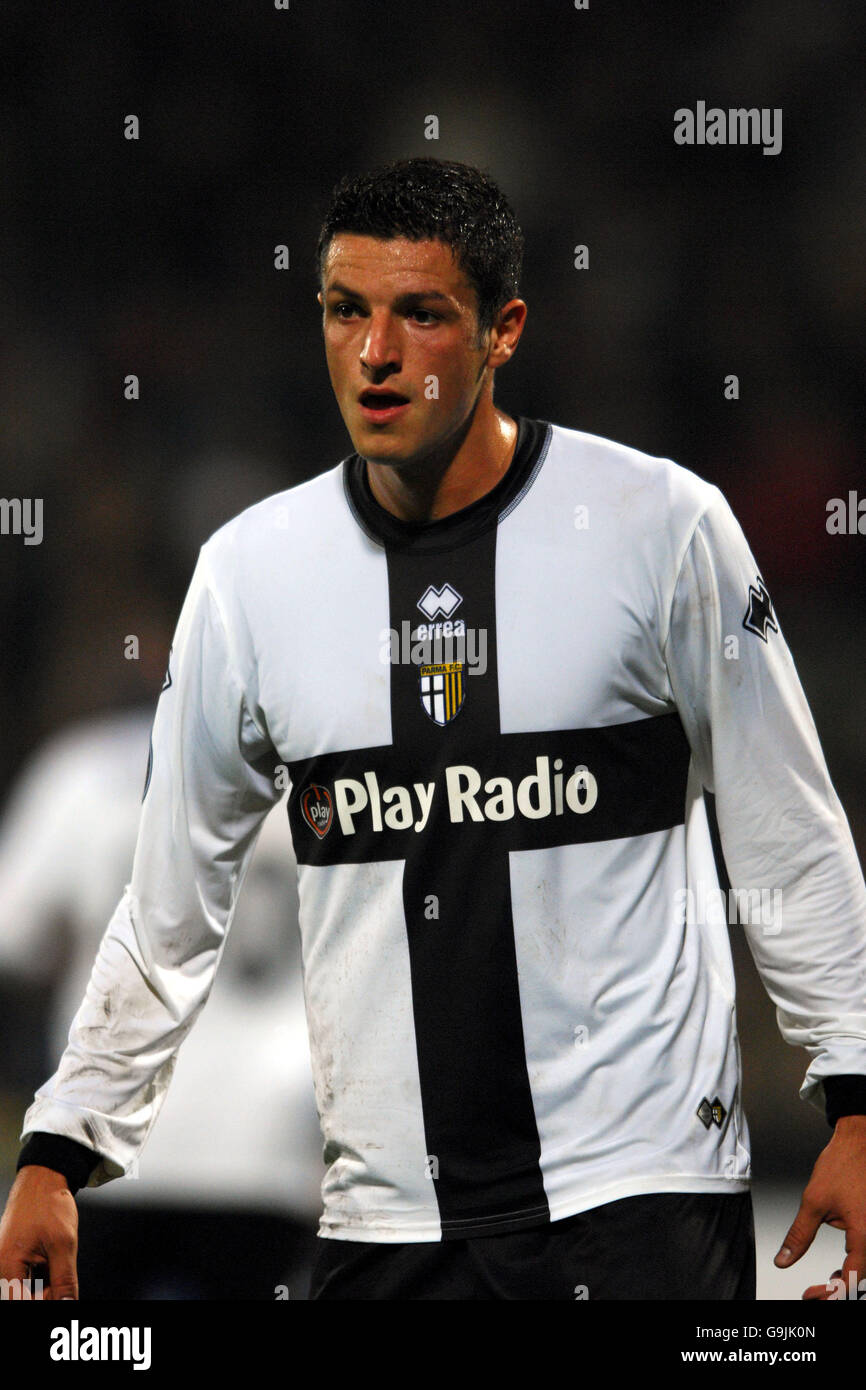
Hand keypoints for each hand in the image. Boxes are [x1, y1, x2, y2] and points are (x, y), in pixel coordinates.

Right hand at [0, 1166, 78, 1299]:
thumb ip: (64, 1280)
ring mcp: (8, 1264)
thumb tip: (68, 1305)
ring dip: (48, 1289)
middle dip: (49, 1296)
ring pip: (29, 1292)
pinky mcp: (16, 1261)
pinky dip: (46, 1281)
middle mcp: (2, 1268)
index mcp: (6, 1266)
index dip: (46, 1303)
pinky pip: (29, 1281)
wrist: (44, 1179)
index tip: (62, 1300)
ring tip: (60, 1266)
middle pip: (25, 1298)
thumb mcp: (63, 1244)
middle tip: (66, 1288)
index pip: (22, 1303)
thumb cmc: (49, 1203)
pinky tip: (57, 1268)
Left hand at [774, 1114, 865, 1299]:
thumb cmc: (842, 1165)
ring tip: (825, 1282)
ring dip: (848, 1280)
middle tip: (815, 1293)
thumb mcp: (814, 1202)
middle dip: (838, 1290)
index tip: (811, 1294)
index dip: (831, 1293)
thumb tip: (784, 1260)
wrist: (860, 1140)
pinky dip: (856, 1265)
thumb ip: (799, 1235)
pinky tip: (840, 1268)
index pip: (853, 1280)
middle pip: (862, 1278)